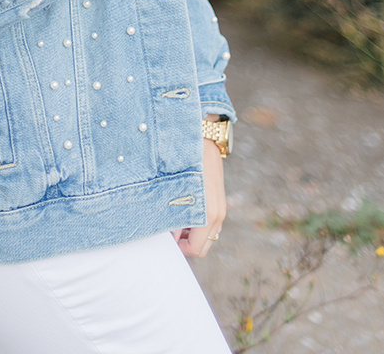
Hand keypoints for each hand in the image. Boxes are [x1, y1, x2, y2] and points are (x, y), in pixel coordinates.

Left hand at [172, 125, 226, 257]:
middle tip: (170, 229)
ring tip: (175, 216)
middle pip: (202, 247)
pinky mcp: (219, 202)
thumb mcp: (176, 189)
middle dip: (185, 243)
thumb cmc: (186, 161)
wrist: (204, 138)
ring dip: (191, 233)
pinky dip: (197, 223)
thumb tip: (170, 232)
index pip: (195, 248)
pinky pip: (209, 224)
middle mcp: (218, 214)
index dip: (179, 247)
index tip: (167, 235)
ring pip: (206, 236)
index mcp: (208, 214)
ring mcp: (220, 208)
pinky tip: (184, 208)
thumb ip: (173, 214)